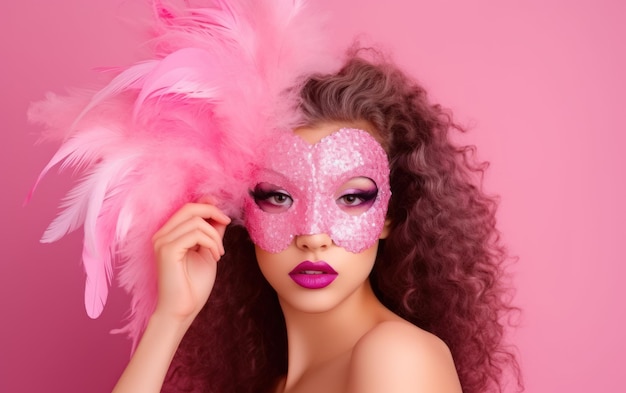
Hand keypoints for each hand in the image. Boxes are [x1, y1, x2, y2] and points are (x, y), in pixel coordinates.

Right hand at [151, 202, 230, 324]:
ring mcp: (162, 242)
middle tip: (227, 223)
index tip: (224, 216)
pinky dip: (210, 242)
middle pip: (189, 208)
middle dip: (213, 212)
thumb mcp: (207, 252)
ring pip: (195, 221)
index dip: (207, 204)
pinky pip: (195, 234)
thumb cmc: (193, 285)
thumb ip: (212, 232)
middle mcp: (161, 235)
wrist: (182, 310)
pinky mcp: (167, 250)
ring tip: (219, 252)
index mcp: (169, 234)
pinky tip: (215, 257)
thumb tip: (219, 214)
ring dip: (215, 235)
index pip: (187, 208)